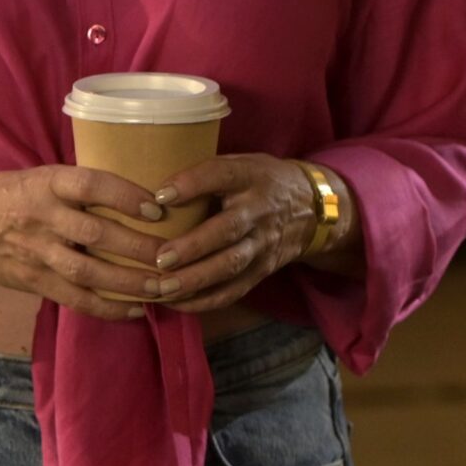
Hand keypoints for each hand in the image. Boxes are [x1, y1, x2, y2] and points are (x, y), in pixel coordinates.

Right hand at [0, 166, 176, 321]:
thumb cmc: (6, 195)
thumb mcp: (37, 177)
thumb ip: (77, 188)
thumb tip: (136, 195)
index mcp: (45, 183)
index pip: (90, 185)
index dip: (126, 196)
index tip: (158, 208)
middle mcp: (42, 217)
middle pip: (98, 234)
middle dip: (141, 248)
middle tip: (177, 257)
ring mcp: (37, 252)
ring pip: (91, 272)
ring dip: (132, 283)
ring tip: (166, 287)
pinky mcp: (34, 280)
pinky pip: (76, 299)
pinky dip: (109, 308)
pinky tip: (137, 309)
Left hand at [146, 155, 320, 313]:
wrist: (312, 208)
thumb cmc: (258, 180)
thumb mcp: (239, 163)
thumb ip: (204, 171)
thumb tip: (153, 181)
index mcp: (248, 177)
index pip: (220, 175)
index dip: (191, 184)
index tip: (160, 195)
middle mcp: (258, 211)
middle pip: (226, 231)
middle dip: (192, 247)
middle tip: (159, 258)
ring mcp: (263, 244)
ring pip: (230, 266)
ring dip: (195, 280)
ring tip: (163, 287)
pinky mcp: (263, 270)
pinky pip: (235, 290)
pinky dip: (205, 300)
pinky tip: (177, 302)